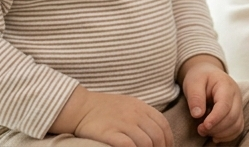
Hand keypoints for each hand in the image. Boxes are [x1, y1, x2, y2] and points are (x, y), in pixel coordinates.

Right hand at [52, 86, 173, 146]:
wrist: (80, 107)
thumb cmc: (104, 109)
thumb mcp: (128, 105)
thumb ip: (142, 116)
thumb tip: (157, 134)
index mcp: (140, 106)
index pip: (163, 124)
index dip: (168, 140)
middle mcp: (134, 114)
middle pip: (157, 136)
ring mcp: (122, 123)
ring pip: (146, 142)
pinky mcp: (109, 132)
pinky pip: (128, 145)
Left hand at [180, 56, 244, 142]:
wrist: (207, 74)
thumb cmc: (200, 77)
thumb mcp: (193, 82)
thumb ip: (195, 97)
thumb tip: (197, 114)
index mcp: (226, 85)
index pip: (225, 105)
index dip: (215, 118)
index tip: (203, 126)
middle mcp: (236, 95)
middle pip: (232, 117)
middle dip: (216, 128)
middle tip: (200, 129)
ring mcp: (238, 105)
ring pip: (237, 125)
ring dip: (221, 133)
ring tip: (205, 132)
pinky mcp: (237, 114)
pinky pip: (237, 129)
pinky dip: (227, 136)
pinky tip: (214, 135)